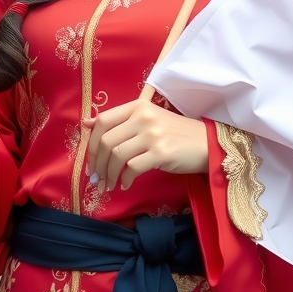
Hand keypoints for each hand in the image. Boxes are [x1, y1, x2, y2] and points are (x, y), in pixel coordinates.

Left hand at [84, 100, 207, 192]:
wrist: (206, 143)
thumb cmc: (174, 134)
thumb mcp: (147, 120)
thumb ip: (119, 121)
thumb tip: (86, 123)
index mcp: (138, 106)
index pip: (103, 120)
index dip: (92, 144)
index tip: (91, 162)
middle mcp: (143, 117)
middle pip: (107, 141)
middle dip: (98, 164)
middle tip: (97, 179)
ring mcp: (153, 134)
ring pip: (117, 156)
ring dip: (109, 175)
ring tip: (109, 185)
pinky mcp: (161, 153)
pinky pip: (132, 168)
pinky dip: (125, 180)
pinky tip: (126, 185)